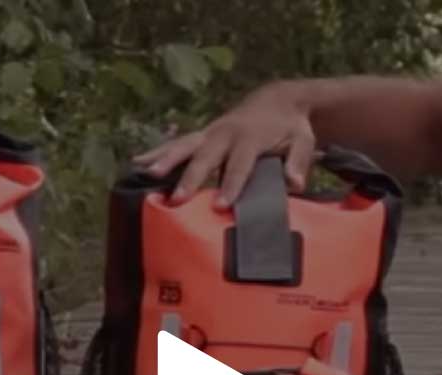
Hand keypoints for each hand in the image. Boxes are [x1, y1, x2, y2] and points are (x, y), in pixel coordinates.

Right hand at [133, 83, 317, 206]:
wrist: (277, 100)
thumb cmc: (291, 127)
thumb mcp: (304, 141)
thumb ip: (299, 161)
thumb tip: (295, 182)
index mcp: (251, 137)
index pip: (240, 164)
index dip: (231, 184)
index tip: (221, 205)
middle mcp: (226, 133)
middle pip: (205, 156)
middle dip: (190, 178)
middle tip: (177, 199)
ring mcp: (210, 132)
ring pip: (185, 146)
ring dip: (165, 160)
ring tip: (145, 173)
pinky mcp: (201, 134)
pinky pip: (177, 144)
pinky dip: (158, 152)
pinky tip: (137, 163)